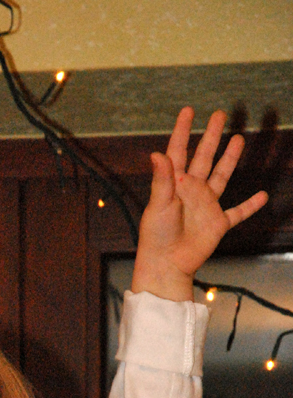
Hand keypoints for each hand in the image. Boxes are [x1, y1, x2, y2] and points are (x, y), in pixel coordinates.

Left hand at [131, 107, 267, 300]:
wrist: (167, 265)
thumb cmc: (156, 237)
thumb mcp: (158, 205)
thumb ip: (162, 179)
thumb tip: (156, 152)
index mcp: (174, 184)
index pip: (178, 151)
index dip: (182, 131)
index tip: (188, 111)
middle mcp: (191, 191)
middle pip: (203, 157)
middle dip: (211, 136)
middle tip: (219, 115)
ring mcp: (206, 206)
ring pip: (221, 177)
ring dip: (229, 159)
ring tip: (238, 140)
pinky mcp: (217, 223)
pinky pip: (237, 213)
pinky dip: (249, 206)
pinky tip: (261, 196)